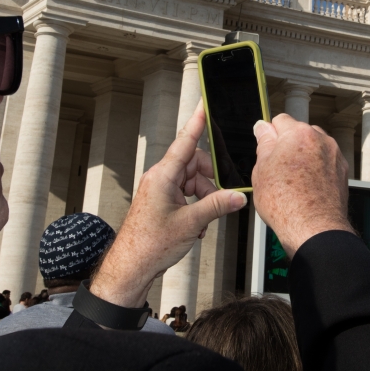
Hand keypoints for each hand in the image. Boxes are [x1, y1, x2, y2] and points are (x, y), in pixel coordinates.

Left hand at [90, 101, 246, 307]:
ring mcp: (159, 190)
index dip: (197, 122)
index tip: (204, 103)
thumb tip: (238, 197)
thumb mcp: (191, 224)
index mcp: (163, 176)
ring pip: (191, 181)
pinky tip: (197, 225)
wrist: (131, 267)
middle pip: (194, 164)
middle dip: (209, 181)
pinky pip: (184, 194)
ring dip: (203, 197)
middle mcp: (159, 178)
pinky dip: (195, 206)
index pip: (185, 142)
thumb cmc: (150, 245)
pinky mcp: (160, 202)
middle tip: (218, 199)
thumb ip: (217, 206)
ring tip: (203, 220)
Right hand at [252, 114, 352, 257]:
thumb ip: (263, 143)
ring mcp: (334, 155)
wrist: (314, 229)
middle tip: (278, 170)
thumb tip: (262, 127)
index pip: (280, 120)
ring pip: (313, 148)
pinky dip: (317, 170)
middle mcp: (321, 139)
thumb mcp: (261, 170)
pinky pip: (325, 162)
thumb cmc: (285, 203)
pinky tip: (308, 188)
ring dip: (304, 157)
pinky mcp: (342, 171)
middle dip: (289, 146)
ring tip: (294, 182)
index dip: (270, 136)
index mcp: (298, 133)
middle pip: (299, 133)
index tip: (266, 150)